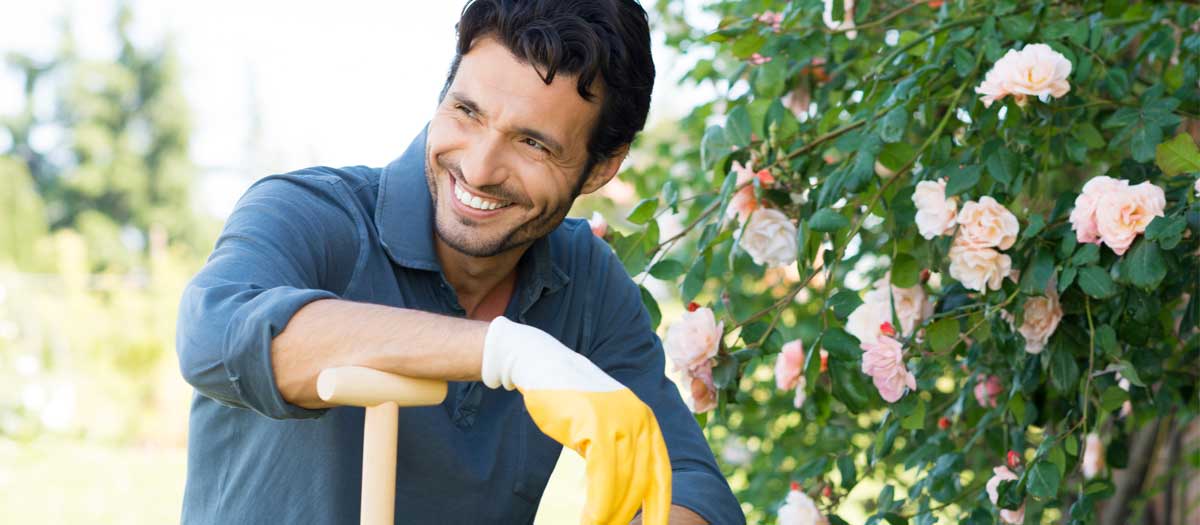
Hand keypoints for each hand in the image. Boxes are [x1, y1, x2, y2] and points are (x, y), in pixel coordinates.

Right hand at [483, 316, 671, 524]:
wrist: (542, 366)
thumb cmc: (570, 402)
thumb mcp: (604, 426)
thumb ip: (617, 452)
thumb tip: (619, 496)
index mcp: (647, 422)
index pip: (660, 474)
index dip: (660, 507)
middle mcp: (640, 421)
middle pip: (639, 483)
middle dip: (624, 515)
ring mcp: (620, 422)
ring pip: (621, 484)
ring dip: (608, 516)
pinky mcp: (597, 425)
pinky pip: (602, 478)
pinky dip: (597, 506)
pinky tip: (589, 521)